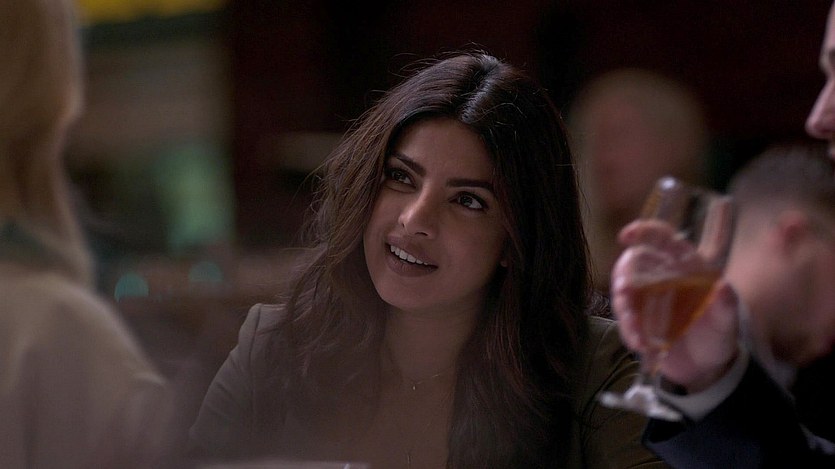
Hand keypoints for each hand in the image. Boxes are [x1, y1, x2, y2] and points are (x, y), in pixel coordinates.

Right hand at [611, 219, 740, 392]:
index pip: (661, 238)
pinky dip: (629, 331)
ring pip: (624, 294)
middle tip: (625, 291)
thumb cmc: (717, 334)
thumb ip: (726, 304)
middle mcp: (658, 278)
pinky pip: (625, 321)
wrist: (706, 368)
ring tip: (635, 328)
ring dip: (625, 309)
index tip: (628, 235)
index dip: (644, 232)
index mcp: (682, 266)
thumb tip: (724, 287)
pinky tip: (640, 344)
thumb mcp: (727, 321)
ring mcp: (644, 300)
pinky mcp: (636, 321)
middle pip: (632, 265)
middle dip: (624, 275)